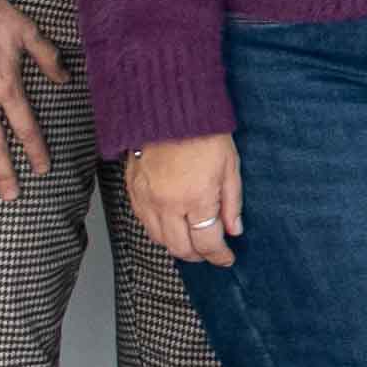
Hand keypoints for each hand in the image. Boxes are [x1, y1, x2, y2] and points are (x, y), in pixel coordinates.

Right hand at [121, 134, 241, 266]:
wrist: (168, 109)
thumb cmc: (203, 133)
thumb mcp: (229, 166)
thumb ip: (232, 202)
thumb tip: (234, 230)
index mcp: (196, 198)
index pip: (207, 242)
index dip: (219, 255)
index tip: (226, 257)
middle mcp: (168, 204)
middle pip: (181, 248)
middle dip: (198, 256)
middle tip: (210, 252)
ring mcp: (147, 199)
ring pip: (160, 240)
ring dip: (177, 246)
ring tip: (192, 240)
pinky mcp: (133, 192)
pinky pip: (144, 223)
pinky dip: (159, 231)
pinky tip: (171, 225)